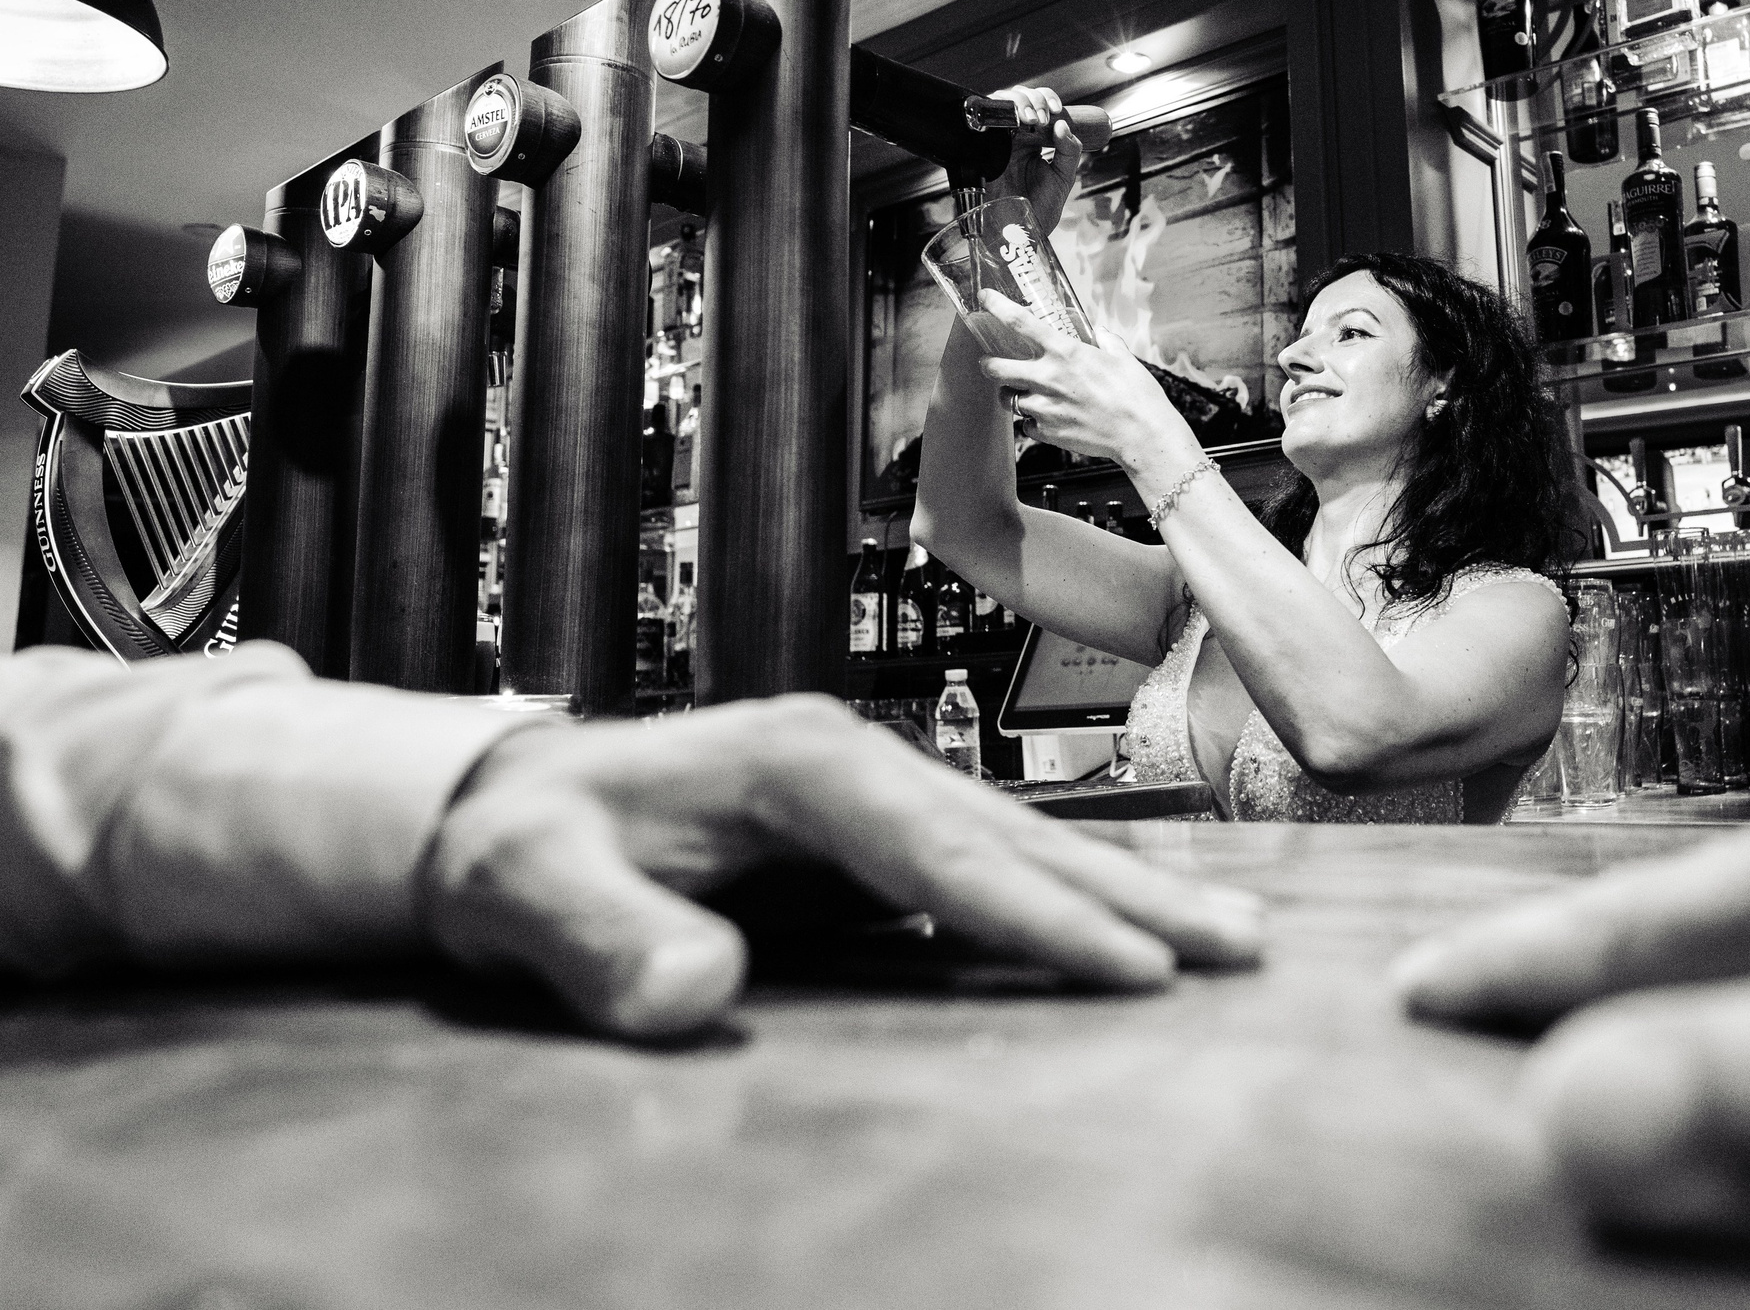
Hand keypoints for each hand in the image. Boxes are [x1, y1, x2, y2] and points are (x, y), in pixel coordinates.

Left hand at [423, 697, 1261, 1039]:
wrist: (503, 811)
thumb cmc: (518, 849)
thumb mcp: (526, 889)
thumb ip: (602, 940)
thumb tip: (695, 997)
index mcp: (793, 760)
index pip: (932, 845)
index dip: (1031, 909)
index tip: (1128, 967)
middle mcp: (851, 759)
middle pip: (1008, 832)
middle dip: (1125, 893)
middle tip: (1239, 949)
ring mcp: (868, 792)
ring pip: (1015, 842)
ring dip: (1119, 891)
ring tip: (1228, 935)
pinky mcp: (871, 834)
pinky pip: (987, 867)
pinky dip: (1066, 897)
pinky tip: (1128, 932)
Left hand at [975, 290, 1198, 480]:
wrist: (1142, 434)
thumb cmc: (1137, 395)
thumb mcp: (1124, 358)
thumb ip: (1106, 341)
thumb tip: (1099, 332)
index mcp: (1065, 352)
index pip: (1020, 322)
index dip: (998, 306)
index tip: (986, 299)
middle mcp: (1049, 377)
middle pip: (996, 368)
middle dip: (989, 365)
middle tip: (990, 364)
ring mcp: (1045, 407)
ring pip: (1009, 400)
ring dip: (1013, 395)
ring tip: (1026, 395)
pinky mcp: (1048, 432)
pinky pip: (1027, 426)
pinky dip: (1033, 422)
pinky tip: (1048, 419)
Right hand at [990, 84, 1082, 234]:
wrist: (1018, 232)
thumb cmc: (1039, 209)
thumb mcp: (1063, 178)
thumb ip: (1069, 151)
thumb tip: (1063, 125)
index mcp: (1036, 141)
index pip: (1040, 106)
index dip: (1047, 99)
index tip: (1057, 110)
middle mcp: (1016, 137)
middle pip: (1020, 98)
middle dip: (1033, 99)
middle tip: (1043, 117)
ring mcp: (999, 142)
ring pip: (1002, 104)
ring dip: (1018, 102)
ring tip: (1032, 118)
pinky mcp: (984, 149)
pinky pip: (986, 121)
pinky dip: (999, 112)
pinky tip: (1015, 121)